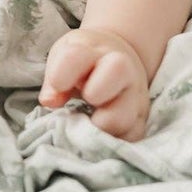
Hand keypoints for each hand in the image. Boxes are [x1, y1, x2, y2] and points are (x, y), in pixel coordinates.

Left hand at [39, 26, 150, 141]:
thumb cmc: (84, 61)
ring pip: (124, 116)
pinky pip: (131, 137)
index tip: (57, 86)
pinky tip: (101, 134)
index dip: (61, 75)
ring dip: (100, 127)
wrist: (119, 59)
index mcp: (94, 50)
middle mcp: (122, 68)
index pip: (76, 56)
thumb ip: (54, 77)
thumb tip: (50, 101)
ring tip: (89, 122)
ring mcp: (136, 95)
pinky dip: (112, 141)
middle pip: (117, 72)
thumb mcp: (65, 57)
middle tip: (84, 101)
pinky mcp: (142, 120)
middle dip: (94, 92)